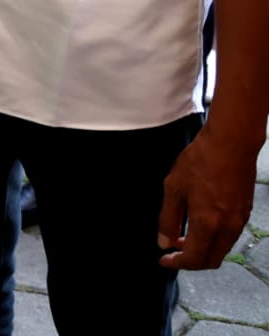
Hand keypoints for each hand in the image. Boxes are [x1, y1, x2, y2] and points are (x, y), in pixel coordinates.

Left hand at [157, 125, 258, 268]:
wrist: (231, 144)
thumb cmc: (199, 162)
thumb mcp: (173, 187)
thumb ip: (168, 218)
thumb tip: (164, 242)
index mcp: (207, 224)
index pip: (194, 259)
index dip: (177, 263)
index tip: (164, 260)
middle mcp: (227, 228)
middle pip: (211, 260)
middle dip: (191, 262)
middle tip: (173, 251)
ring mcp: (240, 221)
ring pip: (221, 249)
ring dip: (203, 250)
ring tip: (182, 236)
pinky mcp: (245, 212)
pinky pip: (229, 236)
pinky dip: (213, 239)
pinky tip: (200, 225)